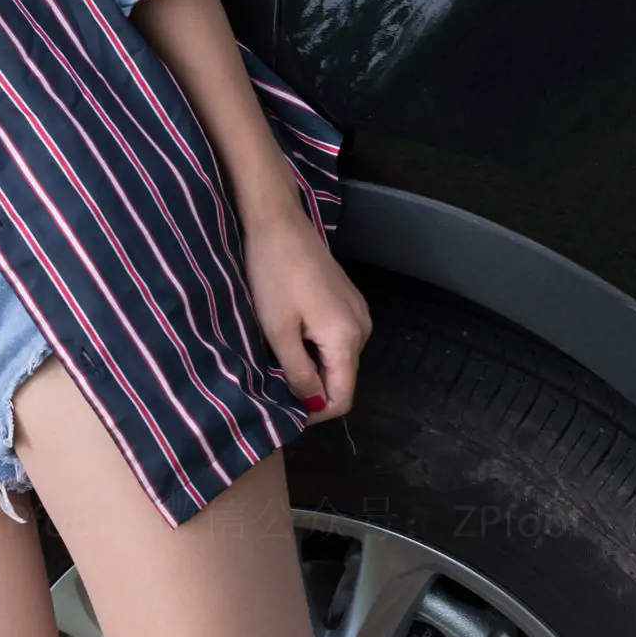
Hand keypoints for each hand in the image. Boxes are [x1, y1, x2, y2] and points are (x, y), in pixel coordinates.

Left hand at [240, 200, 371, 420]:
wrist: (279, 224)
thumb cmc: (273, 275)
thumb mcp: (278, 331)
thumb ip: (298, 373)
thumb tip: (314, 406)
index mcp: (346, 339)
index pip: (342, 398)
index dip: (315, 413)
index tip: (285, 410)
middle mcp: (362, 329)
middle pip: (343, 380)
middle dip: (313, 390)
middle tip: (275, 383)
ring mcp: (358, 313)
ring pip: (339, 361)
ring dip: (313, 369)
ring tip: (280, 358)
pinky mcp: (349, 302)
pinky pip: (337, 340)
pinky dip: (317, 349)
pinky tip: (292, 335)